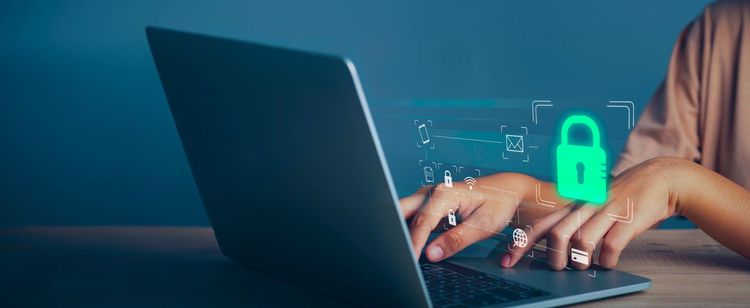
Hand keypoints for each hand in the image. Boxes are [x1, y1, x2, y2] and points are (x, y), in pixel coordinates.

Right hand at [399, 173, 561, 261]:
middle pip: (403, 211)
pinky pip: (414, 217)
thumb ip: (455, 240)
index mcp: (444, 194)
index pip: (421, 222)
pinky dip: (411, 230)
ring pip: (405, 214)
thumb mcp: (482, 226)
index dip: (413, 243)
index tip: (410, 259)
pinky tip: (413, 244)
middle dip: (396, 230)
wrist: (508, 190)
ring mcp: (429, 197)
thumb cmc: (498, 203)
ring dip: (402, 231)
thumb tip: (432, 253)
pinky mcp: (431, 205)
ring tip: (403, 250)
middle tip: (397, 252)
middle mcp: (432, 192)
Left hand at [504, 157, 684, 269]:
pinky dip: (607, 260)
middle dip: (553, 257)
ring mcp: (607, 211)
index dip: (522, 243)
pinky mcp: (628, 218)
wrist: (660, 179)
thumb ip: (576, 221)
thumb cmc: (624, 197)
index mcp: (575, 205)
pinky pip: (611, 245)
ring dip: (580, 260)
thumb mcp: (594, 205)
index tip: (508, 259)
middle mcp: (587, 207)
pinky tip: (608, 263)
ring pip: (581, 240)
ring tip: (584, 266)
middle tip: (557, 268)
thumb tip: (555, 248)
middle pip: (557, 233)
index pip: (541, 224)